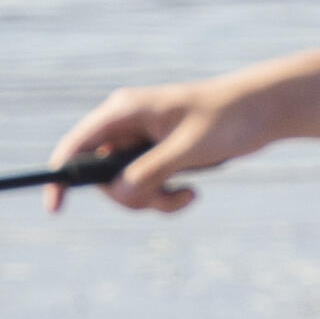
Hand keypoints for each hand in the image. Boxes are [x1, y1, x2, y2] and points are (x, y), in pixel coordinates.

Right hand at [47, 62, 291, 213]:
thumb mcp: (189, 149)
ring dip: (152, 200)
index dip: (60, 176)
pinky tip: (193, 192)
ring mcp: (142, 140)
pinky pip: (147, 187)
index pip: (76, 145)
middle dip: (130, 196)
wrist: (265, 110)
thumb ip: (151, 172)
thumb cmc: (229, 118)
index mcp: (125, 111)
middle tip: (166, 198)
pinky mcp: (159, 154)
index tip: (54, 208)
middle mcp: (127, 124)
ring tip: (188, 196)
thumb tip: (120, 194)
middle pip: (101, 175)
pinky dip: (165, 198)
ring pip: (126, 186)